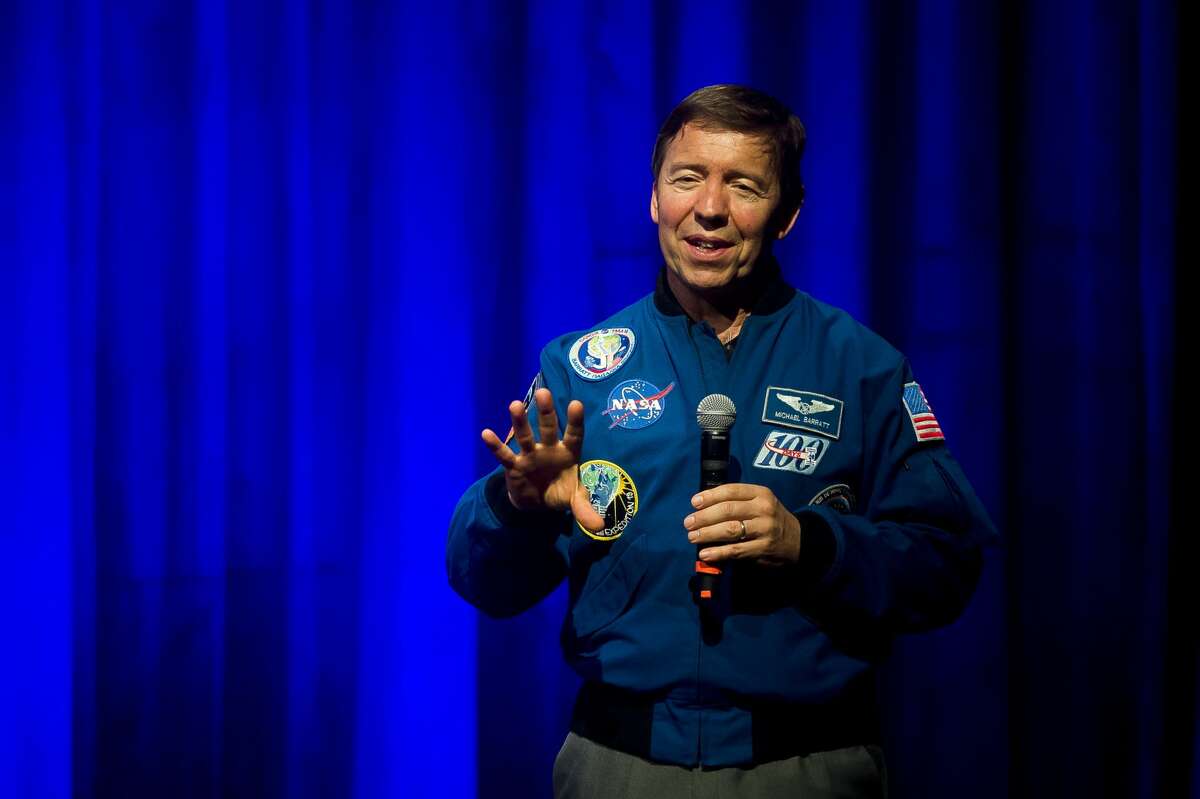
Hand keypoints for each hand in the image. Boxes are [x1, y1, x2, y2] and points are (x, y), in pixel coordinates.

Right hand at [481, 388, 605, 532]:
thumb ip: (585, 509)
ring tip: (514, 404)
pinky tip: (486, 434)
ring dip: (520, 422)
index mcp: (568, 452)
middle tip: (544, 392)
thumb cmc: (560, 492)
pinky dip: (496, 445)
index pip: (574, 435)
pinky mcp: (514, 466)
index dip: (575, 421)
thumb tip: (600, 527)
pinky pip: (504, 455)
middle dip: (546, 412)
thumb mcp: (574, 501)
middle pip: (548, 428)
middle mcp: (549, 449)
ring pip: (525, 436)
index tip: (576, 404)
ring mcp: (530, 455)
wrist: (537, 502)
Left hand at [684, 483, 800, 566]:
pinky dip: (718, 552)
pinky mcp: (763, 548)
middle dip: (704, 517)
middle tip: (688, 523)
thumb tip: (703, 505)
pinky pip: (736, 550)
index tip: (694, 502)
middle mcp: (763, 509)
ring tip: (692, 537)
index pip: (731, 491)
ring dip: (707, 533)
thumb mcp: (760, 503)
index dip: (709, 496)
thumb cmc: (771, 519)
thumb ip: (738, 501)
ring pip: (730, 529)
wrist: (799, 540)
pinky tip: (705, 553)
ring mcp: (764, 529)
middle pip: (727, 510)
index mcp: (761, 493)